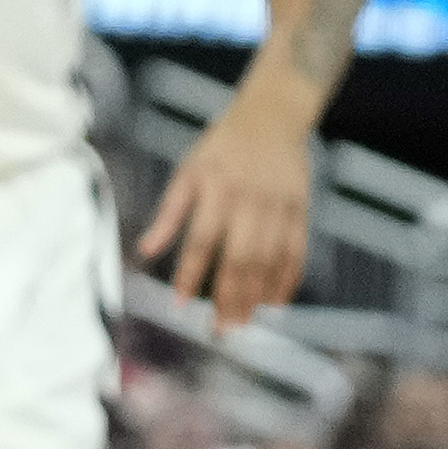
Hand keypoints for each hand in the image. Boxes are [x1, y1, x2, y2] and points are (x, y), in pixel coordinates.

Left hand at [138, 101, 310, 333]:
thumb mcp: (186, 172)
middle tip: (220, 330)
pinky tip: (276, 303)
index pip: (201, 241)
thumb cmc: (219, 147)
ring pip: (270, 260)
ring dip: (257, 296)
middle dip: (229, 298)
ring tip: (243, 324)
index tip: (180, 306)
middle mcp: (249, 201)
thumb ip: (168, 213)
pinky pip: (297, 251)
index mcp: (215, 190)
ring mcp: (280, 207)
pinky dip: (288, 279)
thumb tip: (145, 251)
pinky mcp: (302, 210)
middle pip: (240, 258)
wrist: (271, 118)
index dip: (190, 275)